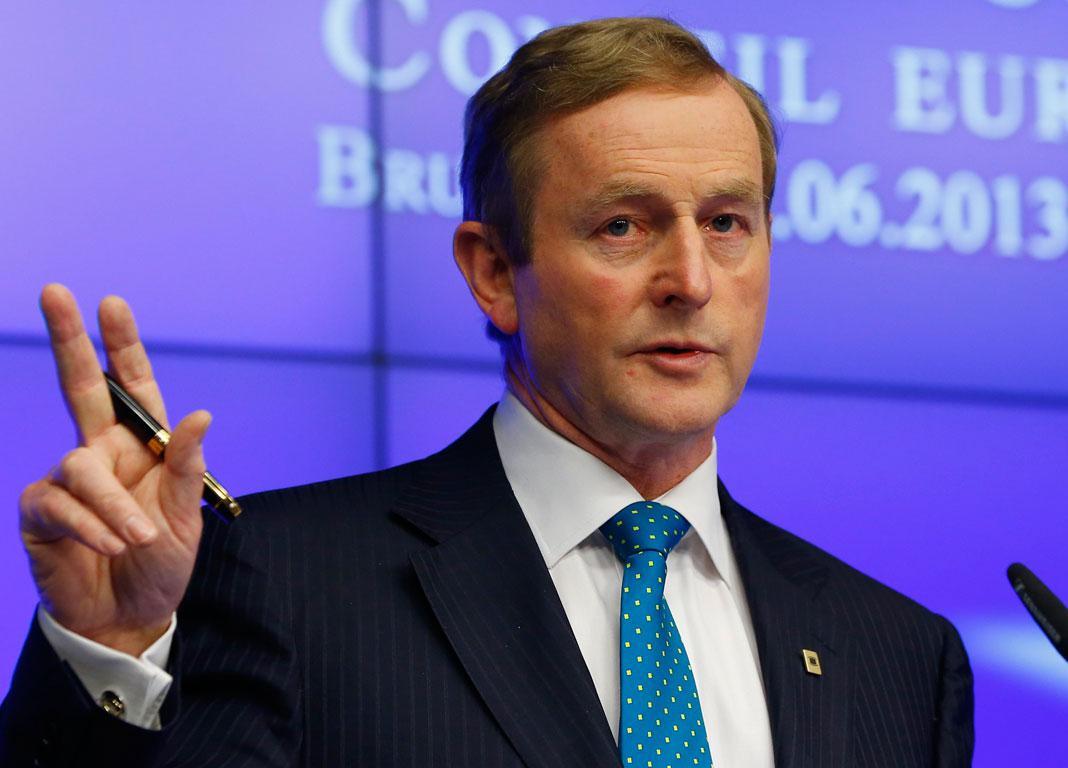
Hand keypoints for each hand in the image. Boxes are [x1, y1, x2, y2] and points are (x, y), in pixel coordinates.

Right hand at [18, 284, 210, 655]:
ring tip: (138, 538)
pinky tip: (112, 546)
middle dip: (70, 340)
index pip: (132, 387)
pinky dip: (91, 526)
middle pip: (80, 387)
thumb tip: (202, 413)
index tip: (112, 303)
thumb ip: (188, 465)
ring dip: (114, 505)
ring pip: (81, 466)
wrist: (130, 616)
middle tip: (56, 291)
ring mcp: (68, 481)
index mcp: (142, 447)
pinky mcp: (42, 513)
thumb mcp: (186, 515)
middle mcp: (101, 453)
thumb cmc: (161, 562)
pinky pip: (59, 504)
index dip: (122, 347)